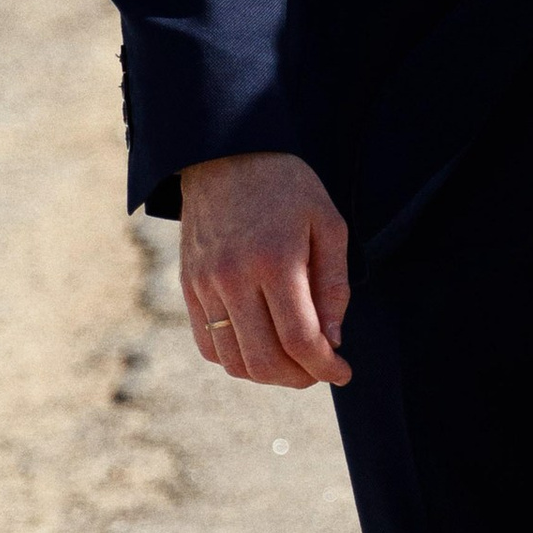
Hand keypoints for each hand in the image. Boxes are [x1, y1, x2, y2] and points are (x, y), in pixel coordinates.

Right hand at [178, 152, 352, 390]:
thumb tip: (332, 340)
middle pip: (264, 360)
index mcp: (276, 261)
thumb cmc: (288, 187)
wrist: (227, 153)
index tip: (344, 372)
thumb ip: (333, 286)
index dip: (325, 367)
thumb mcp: (328, 224)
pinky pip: (207, 344)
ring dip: (267, 375)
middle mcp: (234, 278)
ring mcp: (205, 285)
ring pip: (233, 360)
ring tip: (293, 365)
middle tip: (320, 372)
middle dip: (299, 378)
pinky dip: (235, 360)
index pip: (300, 339)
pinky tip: (260, 350)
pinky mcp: (188, 286)